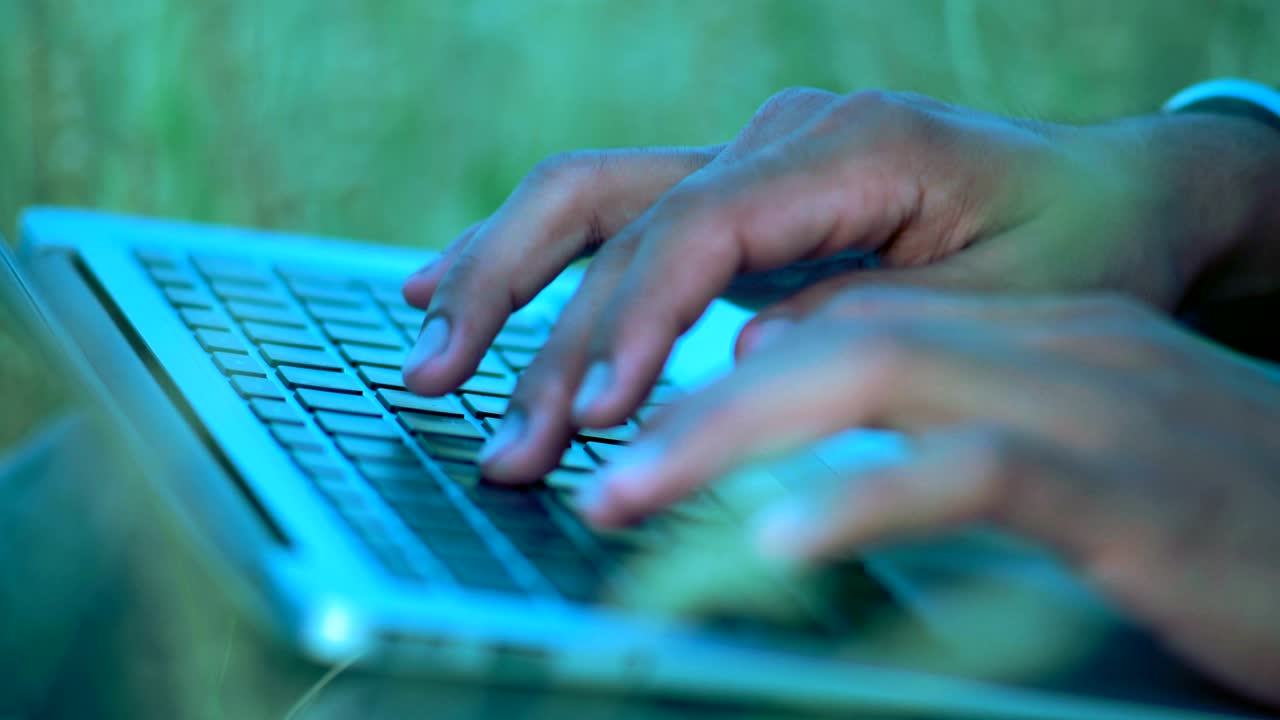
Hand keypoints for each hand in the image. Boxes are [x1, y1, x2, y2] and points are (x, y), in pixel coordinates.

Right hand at [401, 87, 1279, 480]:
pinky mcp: (737, 199)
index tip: (588, 418)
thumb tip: (733, 368)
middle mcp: (780, 138)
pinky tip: (460, 285)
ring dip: (501, 280)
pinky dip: (533, 259)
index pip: (698, 231)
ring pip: (591, 201)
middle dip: (531, 319)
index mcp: (851, 145)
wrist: (1113, 192)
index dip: (631, 326)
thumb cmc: (1076, 246)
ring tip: (426, 354)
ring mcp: (750, 160)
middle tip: (471, 420)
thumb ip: (862, 331)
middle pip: (615, 210)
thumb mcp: (1003, 307)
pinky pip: (615, 218)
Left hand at [577, 289, 1279, 705]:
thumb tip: (807, 441)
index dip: (715, 372)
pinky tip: (782, 541)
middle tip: (585, 469)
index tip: (623, 427)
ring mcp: (1091, 402)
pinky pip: (977, 471)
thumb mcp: (1069, 461)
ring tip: (629, 495)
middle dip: (690, 396)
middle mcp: (1046, 345)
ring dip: (733, 434)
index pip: (839, 321)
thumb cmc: (1215, 517)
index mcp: (1024, 336)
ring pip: (877, 376)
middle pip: (830, 334)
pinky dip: (868, 498)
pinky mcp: (1131, 487)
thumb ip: (944, 431)